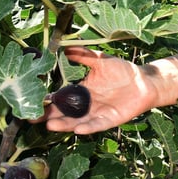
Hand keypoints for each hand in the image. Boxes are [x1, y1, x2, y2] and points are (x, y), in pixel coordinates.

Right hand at [35, 46, 177, 134]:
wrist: (145, 81)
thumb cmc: (124, 70)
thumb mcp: (102, 60)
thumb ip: (84, 55)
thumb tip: (65, 47)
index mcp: (82, 91)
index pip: (61, 98)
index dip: (48, 101)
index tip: (32, 103)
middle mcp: (87, 105)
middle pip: (65, 113)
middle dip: (50, 117)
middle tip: (33, 118)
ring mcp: (98, 113)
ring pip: (77, 122)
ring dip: (65, 125)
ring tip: (51, 125)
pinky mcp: (110, 120)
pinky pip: (97, 125)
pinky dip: (88, 127)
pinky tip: (78, 130)